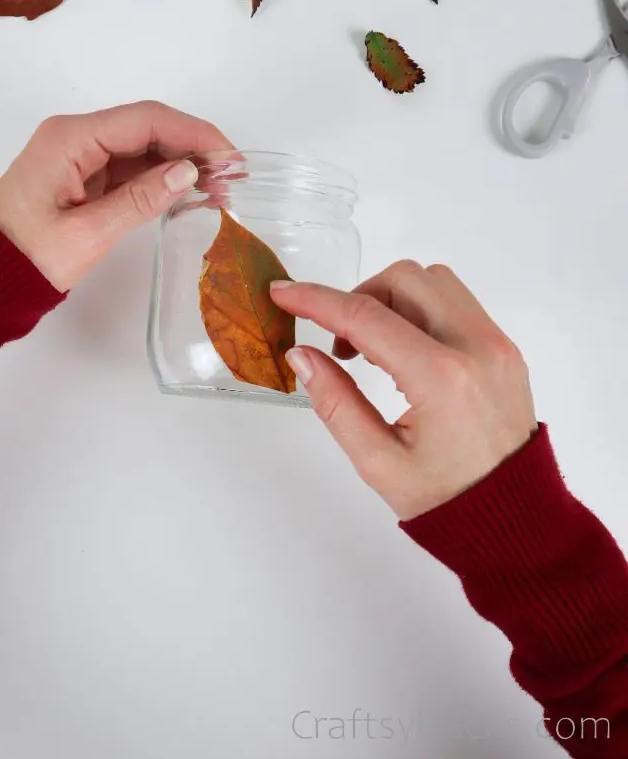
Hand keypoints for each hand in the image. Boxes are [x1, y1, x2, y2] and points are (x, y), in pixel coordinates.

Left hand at [0, 101, 230, 291]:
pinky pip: (127, 166)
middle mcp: (74, 135)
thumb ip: (141, 199)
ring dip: (179, 163)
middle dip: (192, 148)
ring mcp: (77, 154)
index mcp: (71, 138)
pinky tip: (187, 192)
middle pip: (147, 127)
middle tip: (232, 178)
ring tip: (218, 189)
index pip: (146, 120)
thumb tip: (189, 173)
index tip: (230, 158)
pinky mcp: (79, 174)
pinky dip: (159, 177)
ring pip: (141, 146)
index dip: (194, 134)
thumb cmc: (25, 258)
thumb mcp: (88, 233)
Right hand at [271, 261, 536, 520]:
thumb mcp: (377, 461)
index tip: (284, 292)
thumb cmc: (447, 500)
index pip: (366, 317)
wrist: (515, 521)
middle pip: (404, 279)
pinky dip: (421, 310)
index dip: (316, 300)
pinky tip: (405, 352)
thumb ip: (334, 402)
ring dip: (393, 299)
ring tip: (375, 349)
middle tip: (341, 346)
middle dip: (359, 298)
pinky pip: (456, 301)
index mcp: (442, 379)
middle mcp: (476, 348)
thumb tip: (300, 354)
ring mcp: (497, 343)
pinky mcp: (505, 347)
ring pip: (434, 280)